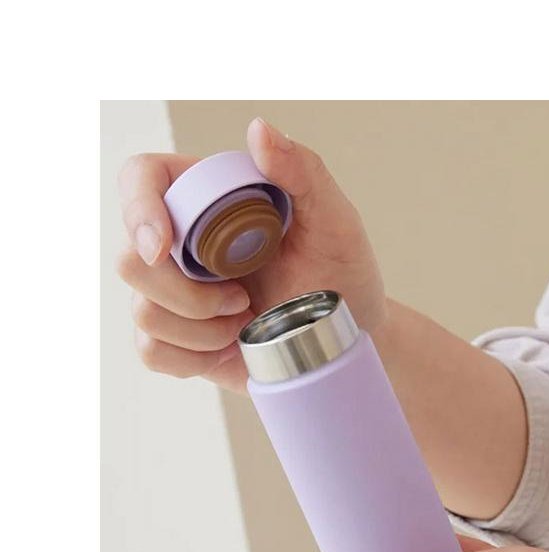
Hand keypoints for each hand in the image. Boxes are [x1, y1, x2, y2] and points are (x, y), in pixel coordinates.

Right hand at [116, 118, 384, 392]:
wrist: (351, 337)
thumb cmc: (344, 274)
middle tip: (243, 298)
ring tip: (247, 322)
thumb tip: (258, 130)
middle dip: (185, 293)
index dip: (137, 208)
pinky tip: (232, 347)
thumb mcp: (335, 221)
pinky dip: (193, 356)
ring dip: (200, 329)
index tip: (163, 245)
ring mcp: (177, 295)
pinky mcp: (182, 341)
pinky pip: (153, 352)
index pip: (141, 179)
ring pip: (142, 312)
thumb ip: (303, 172)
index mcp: (210, 200)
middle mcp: (183, 244)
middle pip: (129, 260)